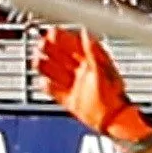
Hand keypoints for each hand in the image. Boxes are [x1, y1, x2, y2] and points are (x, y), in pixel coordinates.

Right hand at [33, 26, 151, 149]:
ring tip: (37, 60)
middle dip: (50, 49)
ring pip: (55, 72)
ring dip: (46, 65)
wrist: (114, 120)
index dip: (62, 38)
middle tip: (40, 44)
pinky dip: (48, 86)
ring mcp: (75, 86)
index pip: (73, 45)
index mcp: (91, 61)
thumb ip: (92, 51)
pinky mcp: (71, 100)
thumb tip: (86, 33)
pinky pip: (55, 91)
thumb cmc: (114, 94)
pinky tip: (43, 81)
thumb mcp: (102, 68)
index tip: (52, 32)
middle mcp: (82, 72)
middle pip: (61, 57)